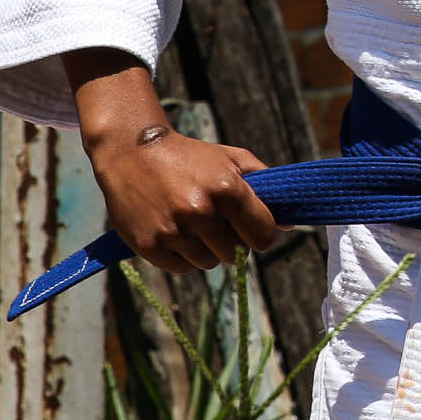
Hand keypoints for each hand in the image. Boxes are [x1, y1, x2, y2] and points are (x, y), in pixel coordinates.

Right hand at [63, 48, 280, 273]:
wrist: (132, 152)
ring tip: (193, 224)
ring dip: (207, 249)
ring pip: (209, 263)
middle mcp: (199, 211)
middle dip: (232, 240)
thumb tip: (288, 223)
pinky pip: (182, 267)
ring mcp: (172, 231)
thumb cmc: (190, 156)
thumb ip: (264, 185)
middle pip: (235, 252)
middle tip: (217, 221)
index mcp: (226, 188)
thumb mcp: (231, 159)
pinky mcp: (149, 246)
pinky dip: (182, 256)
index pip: (262, 235)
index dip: (261, 234)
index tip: (253, 229)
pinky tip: (174, 231)